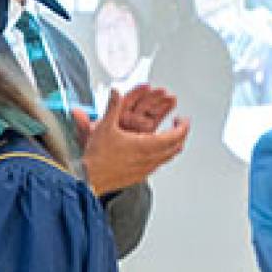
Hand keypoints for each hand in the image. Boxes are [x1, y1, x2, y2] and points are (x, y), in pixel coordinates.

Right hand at [73, 88, 189, 193]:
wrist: (88, 179)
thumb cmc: (96, 157)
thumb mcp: (104, 127)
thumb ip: (113, 107)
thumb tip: (116, 92)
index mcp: (146, 145)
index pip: (176, 135)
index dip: (183, 125)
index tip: (183, 119)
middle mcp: (149, 159)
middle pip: (176, 146)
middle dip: (181, 134)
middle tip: (179, 126)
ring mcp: (145, 169)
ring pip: (168, 157)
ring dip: (172, 146)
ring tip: (170, 139)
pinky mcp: (138, 177)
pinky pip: (157, 166)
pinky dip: (162, 157)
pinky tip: (154, 154)